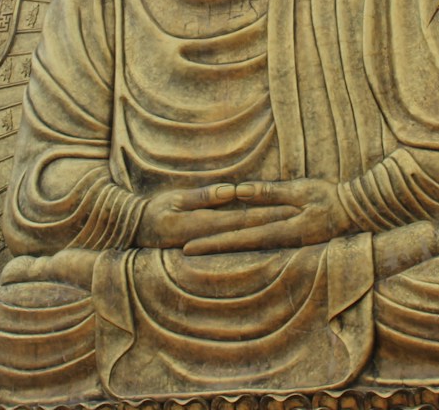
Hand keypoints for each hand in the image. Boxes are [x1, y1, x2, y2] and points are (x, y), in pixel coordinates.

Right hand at [135, 184, 295, 248]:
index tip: (290, 208)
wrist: (137, 233)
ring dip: (270, 233)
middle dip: (276, 224)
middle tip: (302, 218)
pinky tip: (269, 237)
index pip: (244, 219)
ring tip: (293, 228)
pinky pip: (237, 242)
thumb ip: (203, 197)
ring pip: (246, 239)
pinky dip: (255, 239)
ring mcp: (210, 245)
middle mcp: (211, 238)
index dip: (268, 214)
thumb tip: (229, 192)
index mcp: (203, 225)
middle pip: (250, 231)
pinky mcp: (209, 246)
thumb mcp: (175, 199)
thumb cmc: (154, 211)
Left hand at [182, 179, 352, 255]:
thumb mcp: (301, 191)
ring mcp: (286, 243)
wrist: (357, 212)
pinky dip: (242, 245)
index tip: (190, 247)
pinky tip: (230, 246)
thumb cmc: (331, 198)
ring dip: (224, 248)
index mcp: (282, 229)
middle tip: (185, 251)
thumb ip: (270, 193)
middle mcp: (280, 241)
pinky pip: (260, 244)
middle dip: (211, 248)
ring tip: (200, 249)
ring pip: (248, 245)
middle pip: (239, 244)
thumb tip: (239, 192)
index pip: (239, 236)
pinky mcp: (291, 241)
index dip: (213, 242)